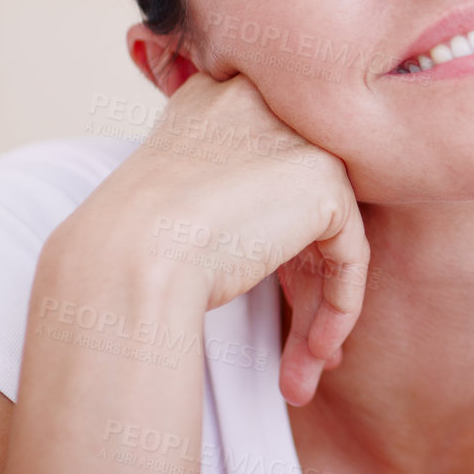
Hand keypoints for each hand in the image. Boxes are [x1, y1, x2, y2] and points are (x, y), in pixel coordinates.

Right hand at [67, 72, 369, 405]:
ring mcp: (299, 137)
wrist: (123, 258)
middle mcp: (266, 104)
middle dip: (303, 285)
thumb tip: (274, 235)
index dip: (276, 245)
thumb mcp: (173, 193)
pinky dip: (340, 306)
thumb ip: (227, 188)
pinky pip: (350, 252)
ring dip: (317, 311)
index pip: (271, 171)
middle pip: (301, 204)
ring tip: (299, 377)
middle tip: (298, 349)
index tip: (271, 299)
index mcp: (222, 97)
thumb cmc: (127, 244)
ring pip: (328, 235)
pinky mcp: (326, 179)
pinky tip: (317, 353)